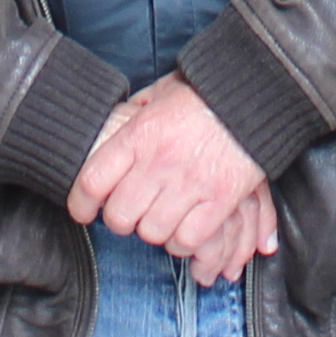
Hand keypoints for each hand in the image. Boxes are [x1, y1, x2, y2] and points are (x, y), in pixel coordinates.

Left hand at [67, 78, 275, 283]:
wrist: (254, 94)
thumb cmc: (206, 94)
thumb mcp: (160, 93)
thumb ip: (136, 113)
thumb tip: (117, 122)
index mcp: (139, 135)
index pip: (93, 181)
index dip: (80, 205)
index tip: (84, 212)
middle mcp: (160, 162)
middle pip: (120, 216)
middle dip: (121, 222)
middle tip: (130, 215)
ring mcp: (190, 183)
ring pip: (154, 233)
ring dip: (155, 232)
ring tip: (161, 221)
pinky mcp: (220, 199)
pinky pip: (190, 239)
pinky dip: (184, 242)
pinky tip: (185, 230)